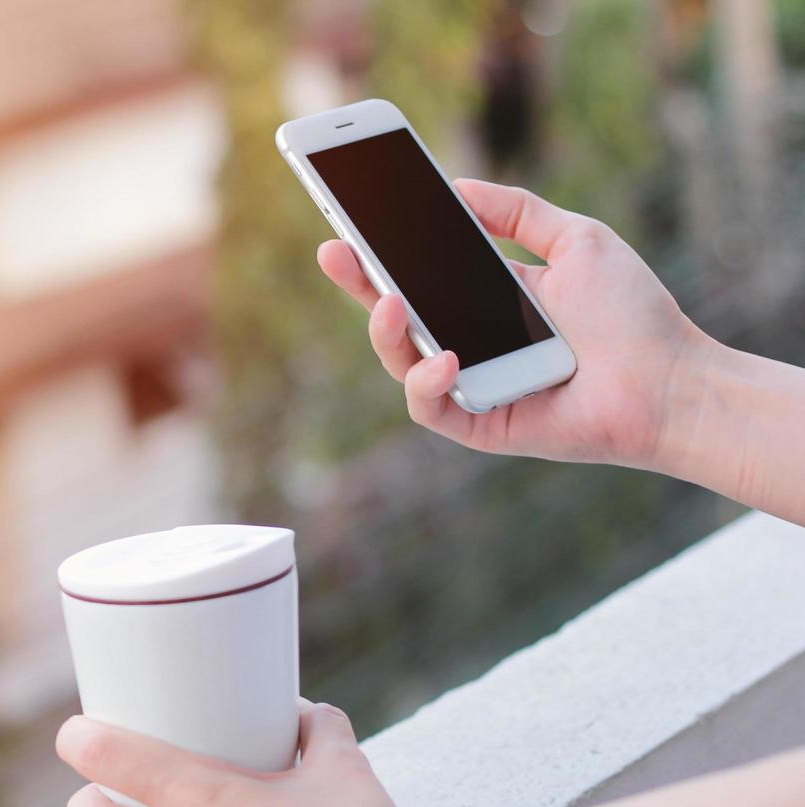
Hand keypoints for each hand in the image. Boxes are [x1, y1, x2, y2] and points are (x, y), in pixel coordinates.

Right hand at [317, 179, 713, 468]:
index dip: (380, 247)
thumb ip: (517, 211)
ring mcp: (468, 384)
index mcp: (483, 298)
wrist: (670, 380)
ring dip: (385, 332)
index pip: (417, 271)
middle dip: (358, 282)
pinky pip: (429, 406)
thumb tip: (456, 186)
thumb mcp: (576, 239)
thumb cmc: (632, 315)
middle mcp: (467, 341)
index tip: (350, 214)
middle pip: (393, 314)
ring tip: (390, 303)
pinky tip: (446, 358)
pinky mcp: (477, 423)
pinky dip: (427, 382)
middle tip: (334, 250)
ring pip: (400, 361)